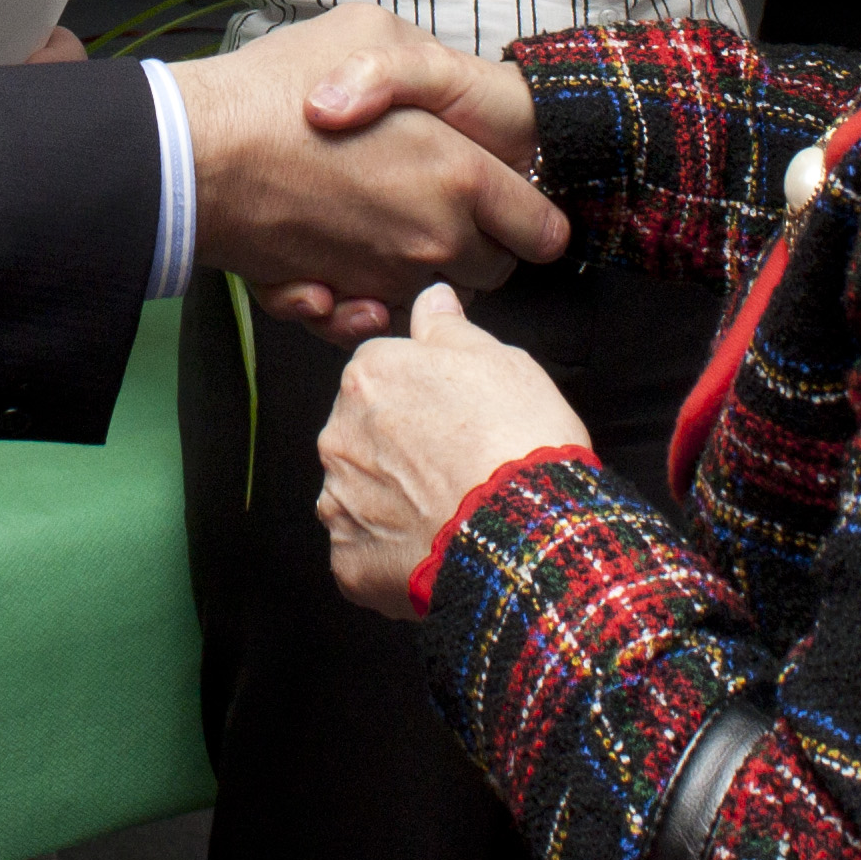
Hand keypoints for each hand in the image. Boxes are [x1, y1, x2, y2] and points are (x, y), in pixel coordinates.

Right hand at [263, 27, 547, 337]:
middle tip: (445, 209)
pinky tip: (335, 259)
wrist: (192, 155)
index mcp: (460, 176)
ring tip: (382, 225)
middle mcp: (433, 239)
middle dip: (480, 247)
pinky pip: (371, 317)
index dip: (533, 218)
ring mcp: (384, 277)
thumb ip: (426, 65)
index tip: (515, 208)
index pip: (541, 230)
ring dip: (418, 272)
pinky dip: (359, 300)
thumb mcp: (371, 31)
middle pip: (493, 272)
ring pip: (431, 296)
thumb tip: (442, 100)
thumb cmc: (277, 89)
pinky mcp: (335, 302)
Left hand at [317, 284, 592, 611]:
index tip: (455, 417)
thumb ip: (448, 327)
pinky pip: (364, 553)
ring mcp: (339, 501)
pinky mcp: (349, 561)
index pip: (381, 377)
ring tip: (449, 512)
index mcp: (368, 376)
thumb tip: (432, 298)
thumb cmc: (515, 443)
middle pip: (364, 434)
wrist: (521, 531)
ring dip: (392, 501)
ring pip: (360, 494)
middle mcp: (339, 434)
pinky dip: (392, 554)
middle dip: (399, 449)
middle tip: (455, 465)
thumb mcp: (498, 359)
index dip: (424, 398)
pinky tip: (434, 548)